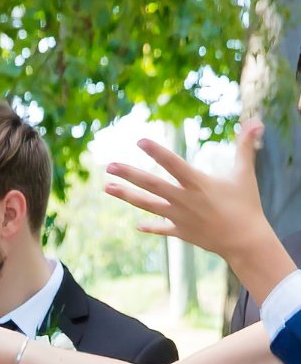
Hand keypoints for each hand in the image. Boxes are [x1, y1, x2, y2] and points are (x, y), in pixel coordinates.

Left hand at [101, 118, 292, 302]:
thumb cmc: (246, 205)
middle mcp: (183, 200)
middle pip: (151, 185)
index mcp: (197, 183)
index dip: (156, 152)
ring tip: (108, 187)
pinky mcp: (180, 232)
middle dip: (129, 174)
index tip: (139, 141)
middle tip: (109, 166)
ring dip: (127, 196)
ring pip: (148, 205)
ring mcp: (179, 217)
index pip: (173, 164)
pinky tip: (138, 225)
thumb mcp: (245, 173)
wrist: (245, 241)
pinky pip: (161, 228)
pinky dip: (151, 226)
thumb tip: (256, 122)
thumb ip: (245, 146)